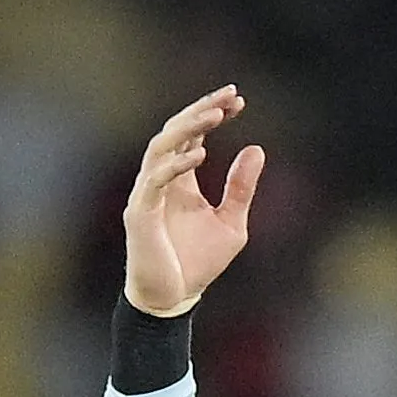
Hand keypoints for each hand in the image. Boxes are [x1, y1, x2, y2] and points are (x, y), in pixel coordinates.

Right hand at [123, 87, 263, 315]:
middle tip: (230, 95)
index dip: (212, 113)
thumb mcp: (232, 223)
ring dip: (188, 128)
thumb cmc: (197, 265)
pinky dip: (177, 165)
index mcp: (180, 180)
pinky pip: (155, 181)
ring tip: (216, 114)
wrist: (172, 301)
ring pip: (161, 147)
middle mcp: (160, 180)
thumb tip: (256, 148)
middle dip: (202, 109)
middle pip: (175, 131)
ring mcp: (147, 195)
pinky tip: (202, 153)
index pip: (193, 135)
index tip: (239, 101)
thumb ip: (241, 188)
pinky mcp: (140, 214)